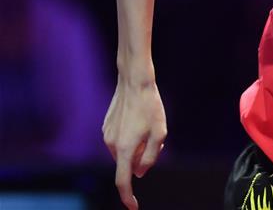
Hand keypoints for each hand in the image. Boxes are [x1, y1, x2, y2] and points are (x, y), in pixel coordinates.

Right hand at [102, 74, 167, 208]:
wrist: (134, 82)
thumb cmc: (150, 107)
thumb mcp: (159, 133)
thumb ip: (150, 156)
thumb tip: (140, 172)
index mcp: (124, 149)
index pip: (123, 181)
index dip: (128, 196)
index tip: (133, 207)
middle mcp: (111, 144)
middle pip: (128, 163)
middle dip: (141, 159)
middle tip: (156, 140)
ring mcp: (106, 135)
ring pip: (124, 152)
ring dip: (136, 147)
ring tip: (148, 126)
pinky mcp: (106, 126)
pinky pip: (119, 141)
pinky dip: (130, 138)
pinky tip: (138, 120)